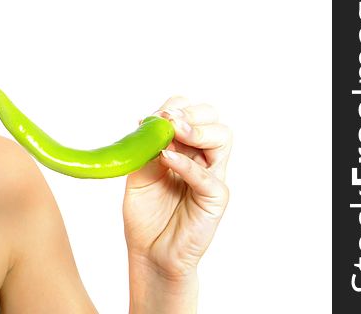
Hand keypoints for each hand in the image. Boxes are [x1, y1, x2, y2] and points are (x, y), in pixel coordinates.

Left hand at [123, 96, 231, 280]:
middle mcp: (202, 158)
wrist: (150, 252)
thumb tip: (149, 122)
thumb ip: (147, 149)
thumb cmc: (146, 214)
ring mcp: (212, 176)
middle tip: (167, 120)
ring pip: (222, 138)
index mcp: (184, 148)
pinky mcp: (215, 199)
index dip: (176, 108)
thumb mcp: (139, 173)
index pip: (191, 114)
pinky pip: (208, 176)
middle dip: (190, 113)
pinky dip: (187, 164)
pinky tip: (167, 159)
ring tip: (173, 131)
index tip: (154, 115)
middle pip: (212, 119)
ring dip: (196, 130)